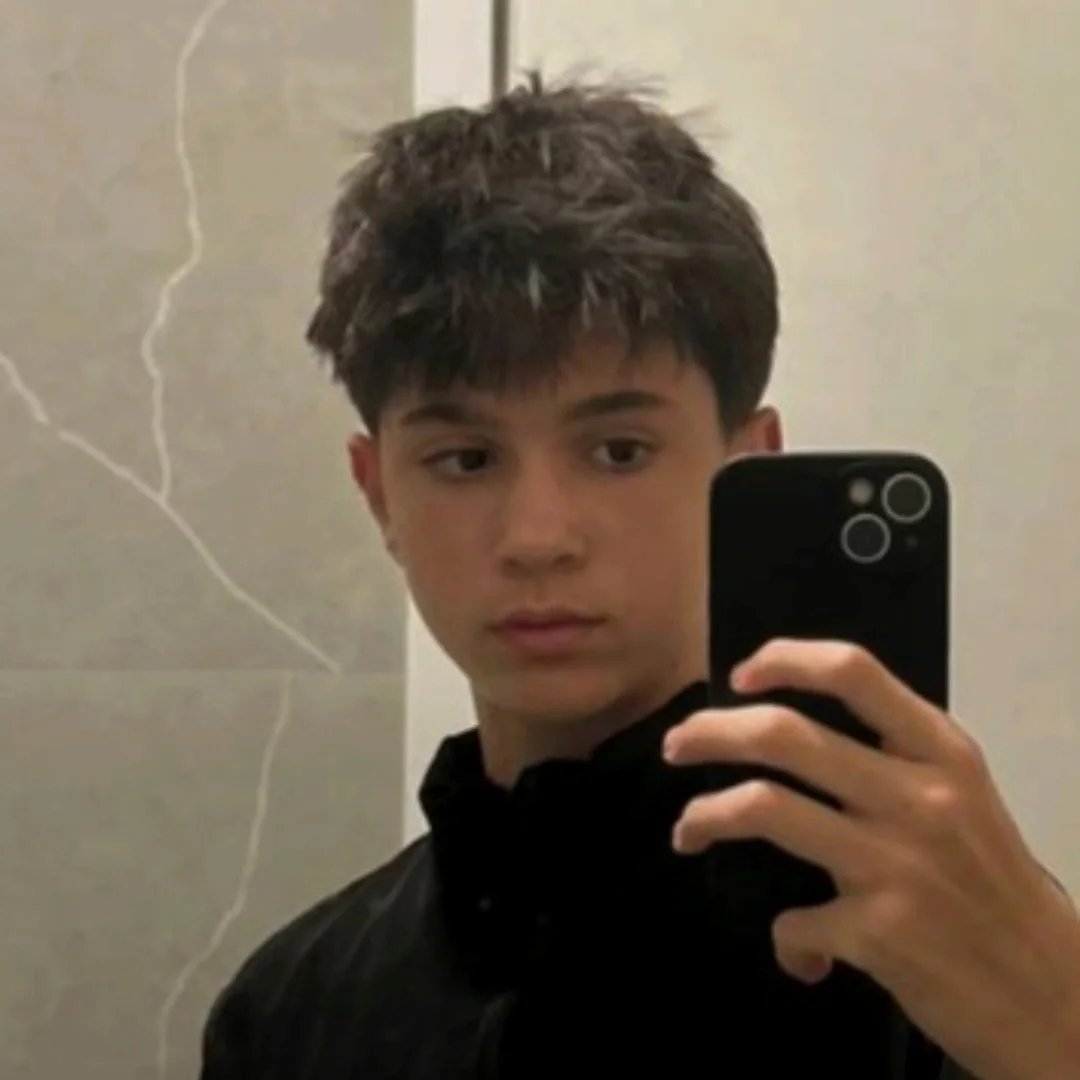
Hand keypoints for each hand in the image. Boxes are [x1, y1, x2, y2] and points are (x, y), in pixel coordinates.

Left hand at [662, 638, 1079, 1079]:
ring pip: (764, 808)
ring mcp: (895, 863)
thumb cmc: (994, 885)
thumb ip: (893, 761)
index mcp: (941, 753)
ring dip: (704, 817)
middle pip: (785, 734)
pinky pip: (792, 923)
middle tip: (677, 744)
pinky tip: (799, 950)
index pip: (853, 671)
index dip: (783, 661)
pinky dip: (786, 939)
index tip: (741, 677)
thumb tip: (790, 746)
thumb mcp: (963, 799)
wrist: (1055, 995)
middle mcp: (918, 796)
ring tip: (685, 831)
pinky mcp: (878, 931)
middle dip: (711, 732)